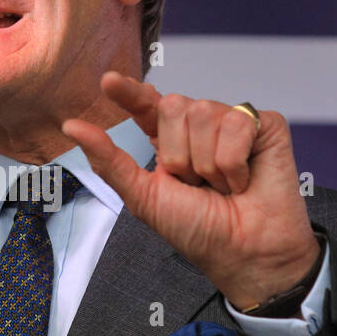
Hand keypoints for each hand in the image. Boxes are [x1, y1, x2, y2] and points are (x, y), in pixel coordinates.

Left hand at [61, 72, 319, 309]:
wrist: (244, 253)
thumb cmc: (199, 232)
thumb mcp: (145, 197)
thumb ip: (109, 160)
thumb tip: (71, 126)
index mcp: (170, 141)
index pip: (147, 104)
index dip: (130, 92)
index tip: (108, 82)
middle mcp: (200, 127)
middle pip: (174, 106)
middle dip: (179, 155)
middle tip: (199, 185)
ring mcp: (233, 123)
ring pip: (204, 113)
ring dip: (209, 164)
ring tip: (224, 187)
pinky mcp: (265, 125)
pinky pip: (237, 123)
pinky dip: (235, 162)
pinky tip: (245, 180)